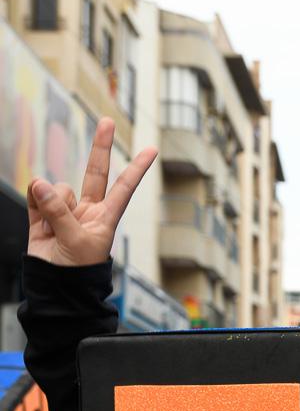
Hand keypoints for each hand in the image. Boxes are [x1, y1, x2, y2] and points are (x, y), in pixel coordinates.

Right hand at [26, 117, 157, 265]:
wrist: (56, 289)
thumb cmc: (77, 272)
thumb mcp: (76, 242)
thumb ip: (59, 213)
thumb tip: (41, 184)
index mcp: (107, 216)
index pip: (124, 186)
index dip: (136, 168)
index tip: (152, 150)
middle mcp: (89, 209)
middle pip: (96, 172)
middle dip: (100, 147)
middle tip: (108, 121)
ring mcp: (65, 211)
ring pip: (58, 188)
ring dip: (53, 204)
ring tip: (55, 231)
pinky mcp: (42, 215)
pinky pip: (36, 196)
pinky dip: (35, 202)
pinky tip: (40, 222)